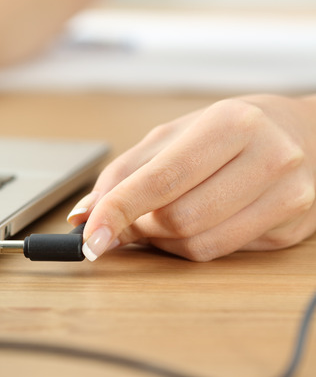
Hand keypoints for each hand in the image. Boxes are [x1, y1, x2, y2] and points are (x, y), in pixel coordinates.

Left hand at [67, 94, 315, 260]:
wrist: (304, 134)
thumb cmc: (228, 132)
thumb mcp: (172, 136)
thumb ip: (123, 173)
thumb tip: (82, 214)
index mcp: (231, 124)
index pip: (162, 179)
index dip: (118, 211)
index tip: (89, 235)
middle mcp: (268, 157)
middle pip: (178, 218)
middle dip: (141, 226)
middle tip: (127, 220)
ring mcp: (287, 196)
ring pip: (199, 244)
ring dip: (164, 241)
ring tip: (161, 219)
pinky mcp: (292, 228)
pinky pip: (222, 252)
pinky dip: (191, 247)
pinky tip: (195, 223)